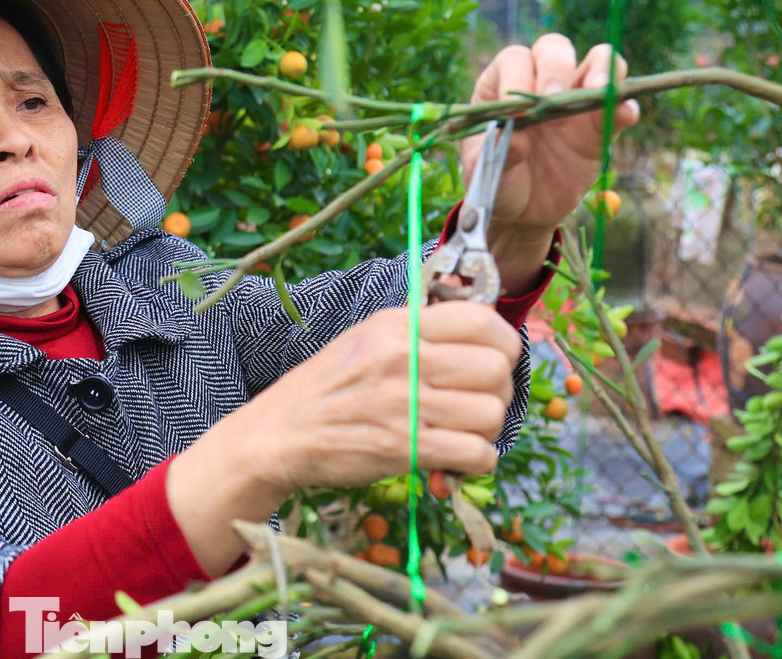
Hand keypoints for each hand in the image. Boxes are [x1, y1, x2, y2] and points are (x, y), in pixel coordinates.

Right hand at [231, 302, 521, 497]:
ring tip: (466, 434)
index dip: (504, 343)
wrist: (278, 435)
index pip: (481, 320)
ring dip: (488, 431)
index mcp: (396, 326)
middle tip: (481, 404)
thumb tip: (475, 337)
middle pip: (495, 368)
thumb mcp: (364, 340)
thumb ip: (415, 334)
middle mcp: (403, 358)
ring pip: (491, 413)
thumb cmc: (324, 390)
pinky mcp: (404, 447)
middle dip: (500, 392)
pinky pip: (476, 454)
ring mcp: (404, 403)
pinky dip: (478, 462)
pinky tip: (458, 460)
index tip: (496, 361)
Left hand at [463, 34, 640, 231]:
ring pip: (597, 62)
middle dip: (555, 67)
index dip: (517, 76)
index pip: (515, 60)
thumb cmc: (496, 180)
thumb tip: (512, 135)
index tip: (513, 110)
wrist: (522, 211)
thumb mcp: (484, 169)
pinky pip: (620, 106)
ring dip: (602, 70)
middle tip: (552, 97)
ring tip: (598, 91)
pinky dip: (625, 105)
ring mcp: (574, 101)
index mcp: (502, 85)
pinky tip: (624, 114)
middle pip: (555, 49)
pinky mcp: (599, 127)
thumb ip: (496, 151)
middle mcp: (540, 83)